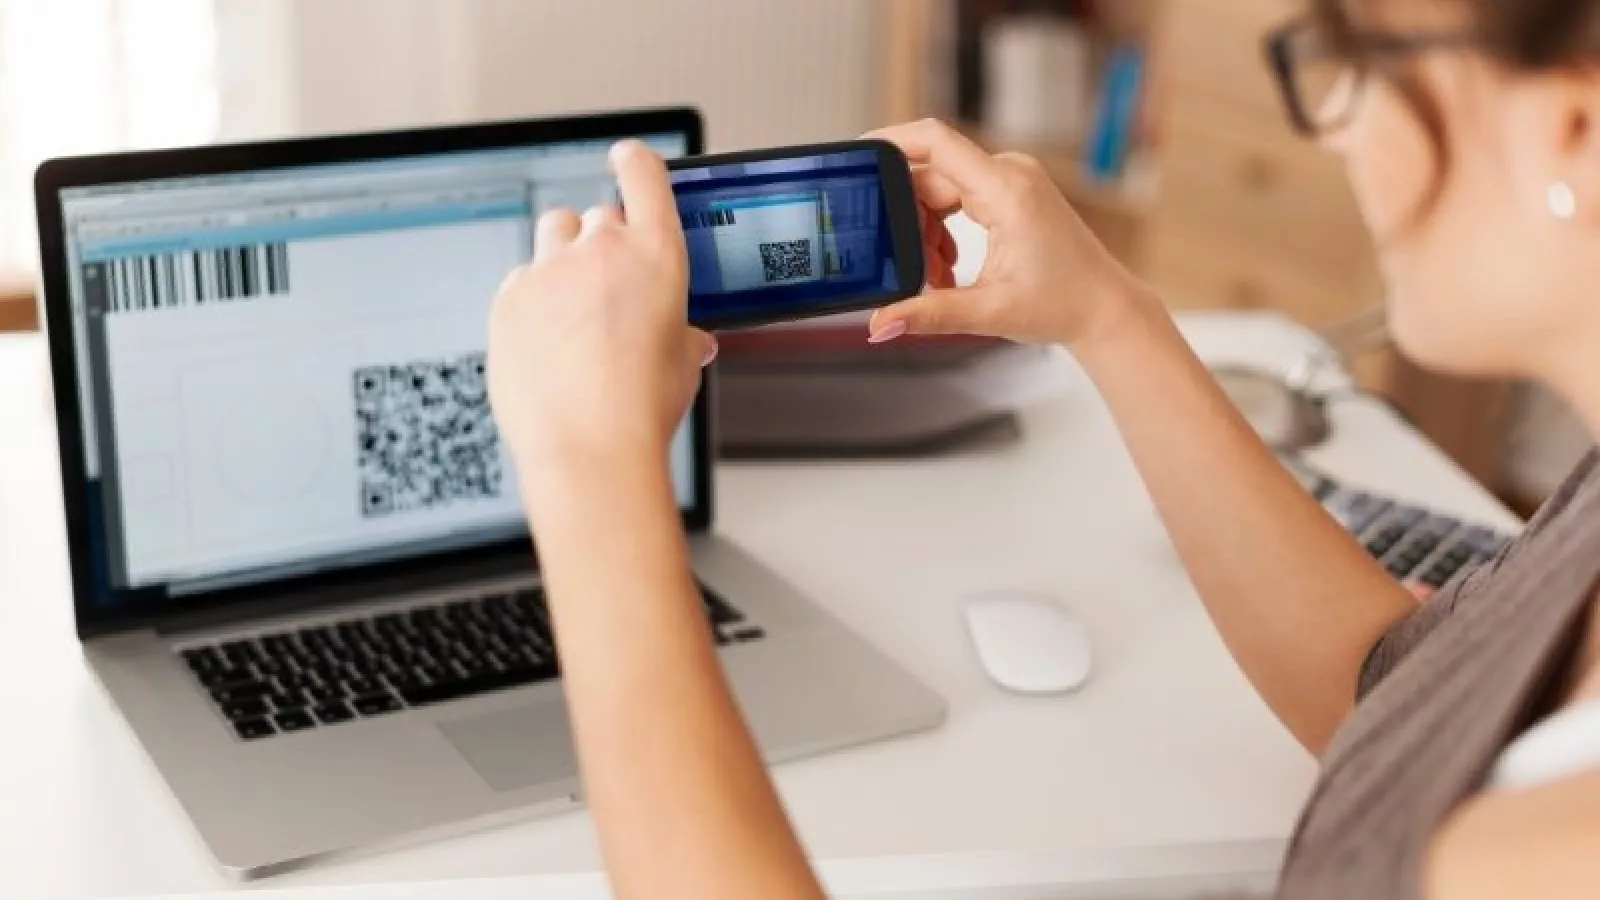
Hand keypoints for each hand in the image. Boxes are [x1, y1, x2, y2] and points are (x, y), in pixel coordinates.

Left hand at [487, 140, 715, 472]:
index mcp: (658, 254)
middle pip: (596, 216)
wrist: (588, 448)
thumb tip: (687, 340)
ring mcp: (549, 271)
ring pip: (552, 235)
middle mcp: (601, 250)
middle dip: (602, 243)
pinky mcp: (508, 299)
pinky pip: (519, 281)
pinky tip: (545, 341)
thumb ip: (681, 337)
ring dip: (563, 257)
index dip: (634, 161)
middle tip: (607, 288)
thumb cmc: (641, 410)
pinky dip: (531, 299)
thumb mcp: (681, 365)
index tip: (626, 158)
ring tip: (572, 308)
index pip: (643, 175)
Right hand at [865, 119, 1146, 348]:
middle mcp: (1009, 173)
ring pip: (941, 190)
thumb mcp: (988, 312)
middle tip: (913, 269)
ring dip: (926, 231)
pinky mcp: (1011, 192)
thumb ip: (928, 314)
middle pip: (930, 175)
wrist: (1104, 309)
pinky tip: (948, 267)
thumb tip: (881, 323)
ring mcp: (1011, 180)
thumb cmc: (1063, 304)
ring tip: (938, 277)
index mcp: (1006, 189)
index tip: (856, 153)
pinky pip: (958, 198)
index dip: (890, 140)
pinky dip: (943, 230)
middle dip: (909, 221)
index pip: (935, 141)